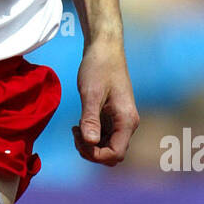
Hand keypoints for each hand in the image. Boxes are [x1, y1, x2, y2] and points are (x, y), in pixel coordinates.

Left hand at [71, 39, 139, 165]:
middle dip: (92, 152)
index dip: (96, 155)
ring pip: (108, 146)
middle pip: (113, 154)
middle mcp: (128, 123)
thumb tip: (90, 143)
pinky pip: (105, 136)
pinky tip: (79, 124)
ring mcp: (121, 120)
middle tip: (75, 134)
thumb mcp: (91, 93)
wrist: (104, 48)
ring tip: (75, 128)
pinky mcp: (114, 116)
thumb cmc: (98, 67)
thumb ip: (90, 119)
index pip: (115, 154)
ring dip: (91, 145)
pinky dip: (91, 136)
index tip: (78, 139)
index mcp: (126, 120)